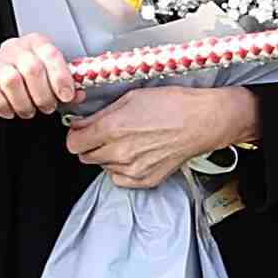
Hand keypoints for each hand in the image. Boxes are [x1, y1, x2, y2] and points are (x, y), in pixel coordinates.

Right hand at [0, 31, 83, 120]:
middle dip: (44, 95)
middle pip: (33, 69)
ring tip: (28, 111)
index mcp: (36, 44)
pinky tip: (10, 110)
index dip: (61, 77)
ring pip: (13, 81)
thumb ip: (61, 85)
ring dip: (24, 103)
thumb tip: (79, 96)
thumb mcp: (43, 76)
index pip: (52, 55)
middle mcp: (15, 47)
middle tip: (47, 107)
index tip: (66, 96)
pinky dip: (5, 107)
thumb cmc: (19, 76)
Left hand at [67, 84, 256, 192]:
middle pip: (86, 157)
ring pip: (103, 167)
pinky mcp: (145, 180)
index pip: (74, 143)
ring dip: (108, 156)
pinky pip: (119, 179)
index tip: (82, 131)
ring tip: (128, 142)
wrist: (203, 121)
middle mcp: (119, 152)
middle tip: (105, 134)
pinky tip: (135, 155)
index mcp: (112, 128)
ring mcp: (132, 169)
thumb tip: (81, 124)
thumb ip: (101, 114)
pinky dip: (122, 170)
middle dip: (91, 145)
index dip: (76, 135)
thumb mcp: (131, 98)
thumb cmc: (173, 104)